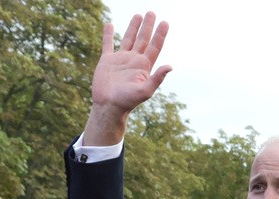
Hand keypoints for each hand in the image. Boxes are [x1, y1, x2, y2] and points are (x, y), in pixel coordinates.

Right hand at [86, 13, 171, 140]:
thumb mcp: (145, 91)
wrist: (109, 106)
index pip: (154, 46)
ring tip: (138, 15)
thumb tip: (170, 66)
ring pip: (129, 39)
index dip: (160, 34)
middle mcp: (134, 60)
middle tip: (152, 12)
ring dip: (133, 27)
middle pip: (143, 39)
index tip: (165, 22)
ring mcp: (121, 59)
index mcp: (144, 66)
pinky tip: (110, 25)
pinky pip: (108, 44)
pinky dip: (108, 34)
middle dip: (148, 26)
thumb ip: (157, 78)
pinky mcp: (107, 61)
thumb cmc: (128, 101)